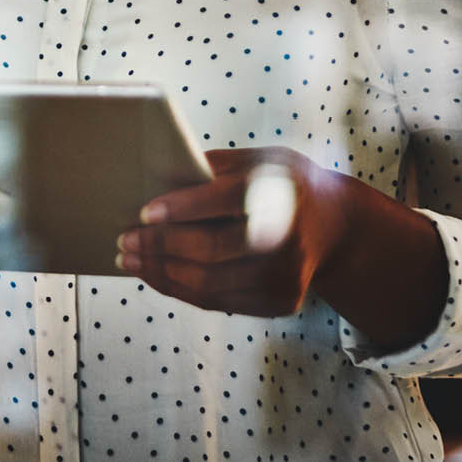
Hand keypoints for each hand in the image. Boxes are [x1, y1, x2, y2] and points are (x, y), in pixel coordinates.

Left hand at [117, 147, 348, 315]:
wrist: (337, 226)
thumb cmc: (284, 183)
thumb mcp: (259, 158)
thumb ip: (214, 167)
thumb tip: (157, 175)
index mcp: (279, 193)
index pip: (224, 201)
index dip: (182, 208)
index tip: (143, 212)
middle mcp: (286, 239)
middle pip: (211, 252)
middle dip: (160, 248)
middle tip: (124, 240)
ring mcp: (285, 277)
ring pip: (210, 284)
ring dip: (161, 273)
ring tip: (129, 259)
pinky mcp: (280, 302)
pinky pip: (219, 301)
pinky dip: (180, 289)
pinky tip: (155, 274)